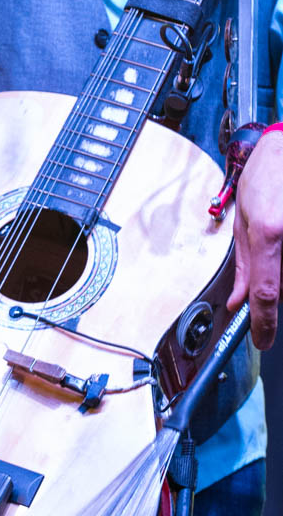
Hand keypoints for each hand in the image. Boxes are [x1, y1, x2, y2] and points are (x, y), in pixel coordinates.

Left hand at [227, 129, 282, 349]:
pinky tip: (282, 235)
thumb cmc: (266, 175)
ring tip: (279, 235)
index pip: (266, 293)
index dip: (263, 323)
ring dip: (282, 268)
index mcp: (270, 232)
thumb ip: (243, 265)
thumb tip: (238, 301)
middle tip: (271, 253)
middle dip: (273, 284)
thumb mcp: (244, 219)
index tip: (261, 340)